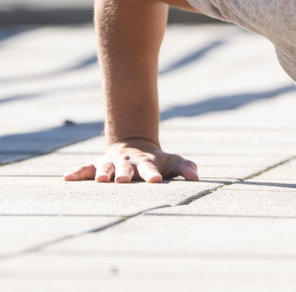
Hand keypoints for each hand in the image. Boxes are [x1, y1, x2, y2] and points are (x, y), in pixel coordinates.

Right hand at [63, 138, 198, 182]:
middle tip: (124, 181)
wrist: (135, 146)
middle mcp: (127, 163)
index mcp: (146, 163)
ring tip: (102, 180)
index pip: (151, 170)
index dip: (152, 175)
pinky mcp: (96, 165)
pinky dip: (77, 172)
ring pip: (106, 167)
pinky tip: (66, 178)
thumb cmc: (157, 161)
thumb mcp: (173, 162)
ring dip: (103, 173)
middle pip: (126, 169)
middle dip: (125, 174)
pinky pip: (85, 168)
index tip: (156, 181)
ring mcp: (111, 163)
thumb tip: (196, 178)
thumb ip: (185, 168)